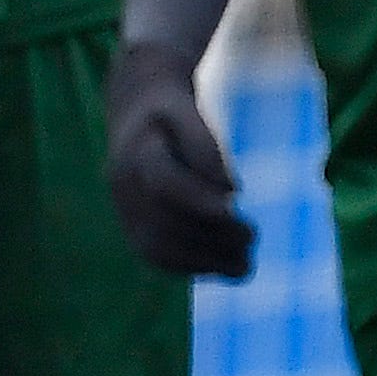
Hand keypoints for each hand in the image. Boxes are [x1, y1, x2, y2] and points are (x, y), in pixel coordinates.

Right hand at [105, 40, 253, 277]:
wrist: (134, 118)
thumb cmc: (170, 113)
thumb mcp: (186, 109)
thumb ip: (205, 145)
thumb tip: (232, 189)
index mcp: (136, 153)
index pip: (164, 183)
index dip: (199, 200)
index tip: (237, 206)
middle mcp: (124, 188)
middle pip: (164, 222)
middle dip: (211, 236)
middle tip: (253, 236)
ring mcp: (125, 213)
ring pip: (159, 249)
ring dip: (205, 261)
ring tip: (245, 264)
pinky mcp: (133, 230)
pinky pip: (159, 257)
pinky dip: (195, 267)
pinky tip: (227, 266)